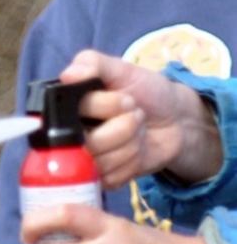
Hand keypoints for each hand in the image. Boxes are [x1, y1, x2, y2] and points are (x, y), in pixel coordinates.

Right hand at [60, 50, 221, 188]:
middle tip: (136, 114)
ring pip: (101, 163)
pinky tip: (137, 150)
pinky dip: (132, 162)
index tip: (126, 99)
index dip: (104, 108)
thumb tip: (68, 74)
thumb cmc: (146, 92)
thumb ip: (92, 64)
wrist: (176, 118)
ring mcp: (85, 162)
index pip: (70, 117)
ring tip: (138, 131)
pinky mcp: (102, 180)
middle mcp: (70, 138)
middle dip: (124, 127)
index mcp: (67, 111)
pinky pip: (111, 178)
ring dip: (131, 145)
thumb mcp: (122, 70)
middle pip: (88, 144)